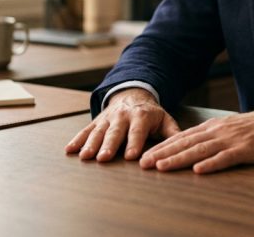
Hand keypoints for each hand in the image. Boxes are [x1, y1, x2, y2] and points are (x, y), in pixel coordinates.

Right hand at [64, 88, 179, 161]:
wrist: (132, 94)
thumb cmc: (150, 114)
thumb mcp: (164, 119)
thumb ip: (173, 132)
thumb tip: (183, 146)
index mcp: (141, 116)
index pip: (138, 131)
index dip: (135, 143)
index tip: (132, 156)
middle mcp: (122, 116)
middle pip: (115, 133)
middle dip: (109, 145)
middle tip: (103, 158)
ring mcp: (108, 119)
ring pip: (98, 132)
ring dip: (91, 144)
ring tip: (85, 156)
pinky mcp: (97, 121)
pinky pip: (85, 130)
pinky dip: (77, 140)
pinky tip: (69, 150)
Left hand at [139, 102, 253, 173]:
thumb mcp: (230, 128)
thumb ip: (211, 137)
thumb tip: (191, 147)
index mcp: (213, 127)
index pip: (182, 137)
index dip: (162, 147)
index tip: (146, 156)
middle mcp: (218, 132)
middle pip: (186, 143)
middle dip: (163, 153)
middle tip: (144, 163)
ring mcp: (231, 140)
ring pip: (200, 150)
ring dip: (179, 159)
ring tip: (162, 167)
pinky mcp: (246, 150)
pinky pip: (226, 158)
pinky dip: (211, 164)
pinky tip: (198, 170)